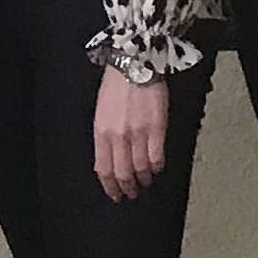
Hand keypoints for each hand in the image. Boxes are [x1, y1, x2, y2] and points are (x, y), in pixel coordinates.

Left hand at [91, 69, 168, 200]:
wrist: (134, 63)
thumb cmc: (116, 85)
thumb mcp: (101, 111)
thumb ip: (104, 136)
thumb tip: (110, 157)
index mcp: (101, 131)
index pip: (103, 168)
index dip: (110, 186)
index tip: (115, 195)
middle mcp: (118, 136)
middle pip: (122, 173)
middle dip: (127, 188)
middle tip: (132, 193)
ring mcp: (138, 133)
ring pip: (140, 169)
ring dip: (143, 180)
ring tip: (145, 182)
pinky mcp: (156, 128)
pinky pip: (157, 157)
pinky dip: (156, 167)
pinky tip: (156, 169)